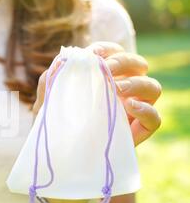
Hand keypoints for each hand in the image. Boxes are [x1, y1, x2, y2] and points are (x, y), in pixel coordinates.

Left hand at [33, 42, 161, 146]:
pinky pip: (155, 119)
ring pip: (152, 87)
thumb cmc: (56, 122)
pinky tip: (129, 106)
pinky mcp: (138, 130)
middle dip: (123, 62)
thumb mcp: (47, 102)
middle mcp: (125, 88)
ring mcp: (134, 109)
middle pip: (138, 64)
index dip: (107, 49)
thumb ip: (51, 80)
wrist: (59, 153)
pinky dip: (146, 110)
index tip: (92, 53)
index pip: (115, 53)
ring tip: (115, 88)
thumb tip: (60, 60)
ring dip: (136, 83)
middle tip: (105, 69)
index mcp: (106, 76)